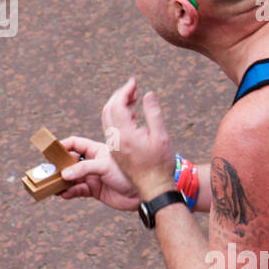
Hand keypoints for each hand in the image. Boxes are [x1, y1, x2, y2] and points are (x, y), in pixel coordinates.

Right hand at [57, 136, 140, 210]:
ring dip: (62, 181)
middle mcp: (92, 162)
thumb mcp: (104, 166)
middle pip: (70, 161)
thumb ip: (84, 169)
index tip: (49, 151)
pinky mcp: (94, 190)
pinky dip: (69, 192)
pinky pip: (77, 190)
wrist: (142, 193)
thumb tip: (64, 174)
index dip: (62, 146)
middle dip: (59, 166)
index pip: (75, 144)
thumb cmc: (128, 173)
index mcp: (96, 150)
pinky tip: (63, 194)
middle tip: (47, 171)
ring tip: (53, 186)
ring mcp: (92, 176)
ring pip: (72, 177)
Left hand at [101, 77, 175, 201]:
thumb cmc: (160, 163)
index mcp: (125, 134)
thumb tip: (147, 94)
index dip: (124, 90)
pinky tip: (131, 116)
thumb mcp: (161, 136)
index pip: (118, 105)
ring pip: (107, 118)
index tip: (134, 81)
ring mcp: (113, 145)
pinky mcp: (115, 151)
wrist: (154, 187)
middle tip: (133, 88)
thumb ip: (153, 113)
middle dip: (118, 95)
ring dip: (117, 105)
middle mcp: (115, 139)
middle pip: (108, 109)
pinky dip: (117, 116)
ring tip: (133, 99)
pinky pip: (110, 127)